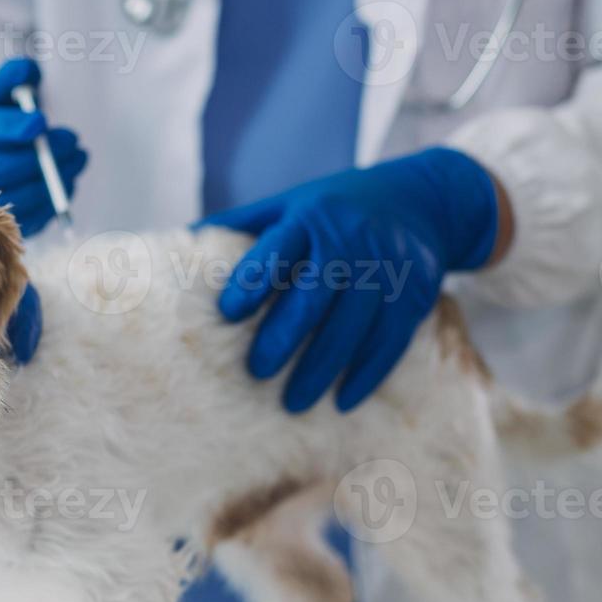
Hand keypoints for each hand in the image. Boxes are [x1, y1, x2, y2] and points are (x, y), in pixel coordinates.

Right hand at [0, 58, 87, 236]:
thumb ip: (5, 81)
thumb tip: (28, 71)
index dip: (6, 128)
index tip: (40, 121)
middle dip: (34, 157)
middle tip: (70, 141)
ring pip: (6, 198)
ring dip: (49, 181)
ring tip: (77, 158)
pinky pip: (19, 220)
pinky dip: (49, 202)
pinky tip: (67, 181)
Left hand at [198, 148, 498, 413]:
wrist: (422, 198)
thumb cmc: (333, 207)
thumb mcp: (290, 203)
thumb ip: (242, 224)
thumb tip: (179, 242)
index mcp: (310, 217)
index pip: (279, 249)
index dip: (253, 279)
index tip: (229, 312)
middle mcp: (350, 239)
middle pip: (317, 294)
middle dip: (285, 336)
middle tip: (256, 372)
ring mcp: (388, 266)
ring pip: (354, 324)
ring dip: (324, 368)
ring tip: (293, 403)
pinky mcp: (416, 292)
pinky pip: (391, 339)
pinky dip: (367, 373)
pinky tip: (343, 401)